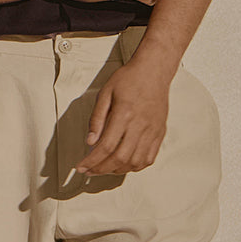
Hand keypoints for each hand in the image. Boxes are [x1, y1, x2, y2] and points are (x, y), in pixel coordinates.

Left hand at [77, 52, 174, 174]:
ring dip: (118, 170)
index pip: (106, 146)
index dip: (91, 161)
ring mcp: (152, 130)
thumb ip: (96, 119)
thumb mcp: (105, 93)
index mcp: (124, 114)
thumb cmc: (129, 79)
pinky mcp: (159, 133)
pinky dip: (135, 166)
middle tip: (89, 171)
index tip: (81, 167)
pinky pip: (149, 158)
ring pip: (135, 162)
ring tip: (105, 168)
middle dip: (101, 169)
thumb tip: (90, 142)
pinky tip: (124, 164)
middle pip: (120, 158)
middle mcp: (140, 125)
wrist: (154, 71)